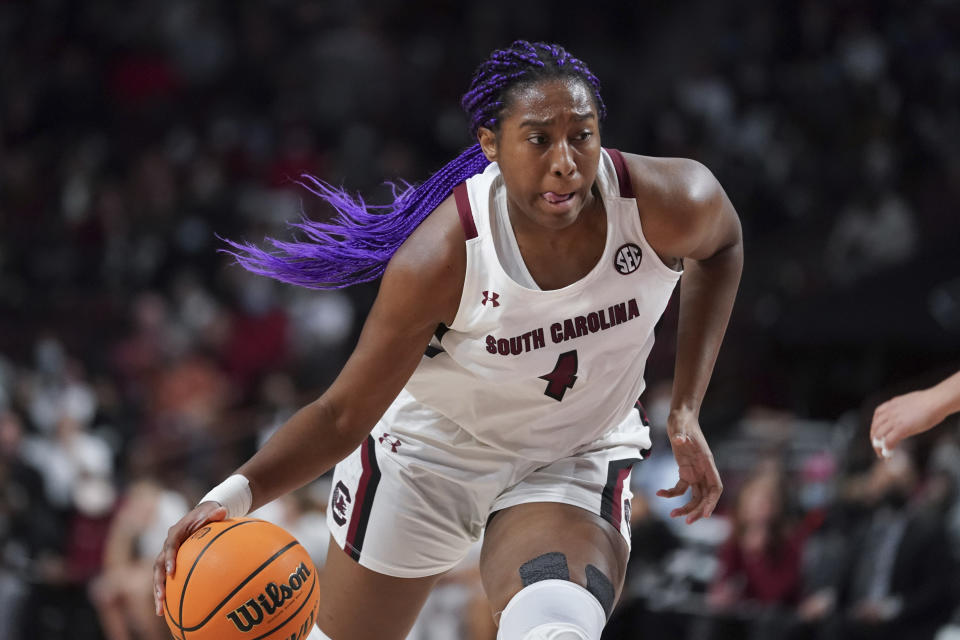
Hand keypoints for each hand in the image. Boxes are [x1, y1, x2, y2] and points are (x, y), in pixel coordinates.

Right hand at [153, 501, 226, 615]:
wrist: (203, 513)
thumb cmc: (209, 513)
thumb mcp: (213, 511)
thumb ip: (216, 513)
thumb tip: (223, 511)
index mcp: (176, 532)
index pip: (170, 545)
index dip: (169, 558)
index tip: (171, 572)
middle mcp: (169, 544)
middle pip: (158, 565)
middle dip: (158, 582)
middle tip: (161, 598)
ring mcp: (168, 554)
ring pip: (159, 575)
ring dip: (158, 592)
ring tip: (160, 611)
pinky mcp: (172, 561)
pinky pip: (166, 578)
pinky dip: (167, 591)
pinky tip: (170, 609)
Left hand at [656, 409, 721, 523]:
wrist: (680, 416)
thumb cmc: (682, 421)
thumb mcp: (680, 426)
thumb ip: (681, 434)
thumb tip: (680, 440)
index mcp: (706, 462)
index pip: (715, 487)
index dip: (712, 501)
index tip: (705, 514)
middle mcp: (703, 469)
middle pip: (705, 496)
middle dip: (698, 510)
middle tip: (687, 521)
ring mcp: (695, 471)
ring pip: (695, 496)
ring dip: (687, 507)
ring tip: (672, 514)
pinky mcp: (685, 470)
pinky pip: (681, 488)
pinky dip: (672, 493)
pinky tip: (659, 493)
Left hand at [870, 388, 939, 457]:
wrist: (936, 401)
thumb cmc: (930, 402)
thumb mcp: (910, 403)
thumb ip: (903, 410)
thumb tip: (906, 418)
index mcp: (890, 405)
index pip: (876, 418)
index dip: (875, 429)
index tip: (878, 438)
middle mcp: (889, 412)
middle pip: (875, 428)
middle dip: (875, 441)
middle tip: (879, 450)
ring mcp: (894, 420)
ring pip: (878, 436)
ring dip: (879, 447)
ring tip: (883, 455)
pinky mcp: (901, 428)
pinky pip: (889, 441)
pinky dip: (887, 449)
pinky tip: (890, 455)